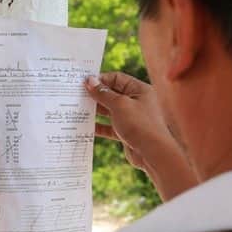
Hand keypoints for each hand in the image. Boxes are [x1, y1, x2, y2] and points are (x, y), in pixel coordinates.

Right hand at [86, 73, 197, 200]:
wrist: (153, 153)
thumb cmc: (140, 125)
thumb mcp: (119, 105)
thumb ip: (103, 93)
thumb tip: (90, 81)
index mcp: (140, 90)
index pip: (117, 78)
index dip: (101, 79)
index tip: (84, 82)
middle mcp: (137, 102)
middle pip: (113, 94)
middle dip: (96, 95)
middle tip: (78, 95)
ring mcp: (132, 117)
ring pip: (110, 111)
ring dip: (96, 111)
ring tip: (79, 109)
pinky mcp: (128, 132)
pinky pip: (111, 126)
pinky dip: (100, 126)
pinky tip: (87, 127)